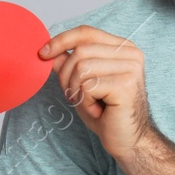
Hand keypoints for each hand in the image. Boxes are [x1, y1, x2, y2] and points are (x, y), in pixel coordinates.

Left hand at [40, 26, 152, 160]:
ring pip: (82, 67)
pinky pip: (88, 86)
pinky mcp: (125, 85)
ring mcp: (130, 68)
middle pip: (80, 51)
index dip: (61, 40)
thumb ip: (68, 64)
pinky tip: (99, 111)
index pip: (86, 32)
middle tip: (77, 97)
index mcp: (123, 48)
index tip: (43, 53)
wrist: (128, 141)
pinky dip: (86, 102)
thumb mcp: (81, 84)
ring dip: (77, 91)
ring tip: (91, 104)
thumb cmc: (106, 113)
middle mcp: (131, 53)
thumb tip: (48, 50)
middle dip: (68, 76)